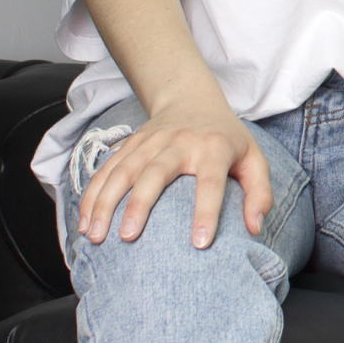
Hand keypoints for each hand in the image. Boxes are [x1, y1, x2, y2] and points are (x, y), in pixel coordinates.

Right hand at [77, 96, 271, 249]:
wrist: (192, 99)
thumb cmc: (226, 138)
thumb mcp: (254, 159)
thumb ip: (259, 193)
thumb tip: (255, 228)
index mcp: (214, 148)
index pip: (211, 182)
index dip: (206, 212)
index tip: (200, 244)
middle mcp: (180, 142)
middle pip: (156, 172)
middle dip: (139, 204)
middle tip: (128, 237)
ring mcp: (150, 141)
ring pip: (123, 170)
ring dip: (106, 202)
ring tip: (95, 235)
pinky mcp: (130, 144)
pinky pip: (107, 169)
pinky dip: (93, 194)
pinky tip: (84, 222)